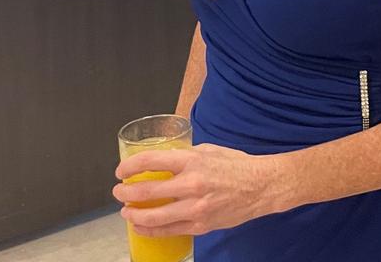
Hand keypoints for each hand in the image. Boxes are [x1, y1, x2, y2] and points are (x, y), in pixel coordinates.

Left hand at [113, 143, 274, 236]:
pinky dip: (150, 229)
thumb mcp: (210, 150)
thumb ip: (186, 156)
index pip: (151, 161)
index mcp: (193, 161)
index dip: (130, 166)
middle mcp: (192, 184)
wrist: (262, 186)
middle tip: (119, 192)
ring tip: (126, 212)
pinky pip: (168, 230)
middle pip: (147, 191)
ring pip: (153, 216)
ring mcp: (196, 207)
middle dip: (126, 193)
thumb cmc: (238, 165)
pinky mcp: (201, 225)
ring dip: (133, 215)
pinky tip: (141, 226)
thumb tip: (165, 160)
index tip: (121, 171)